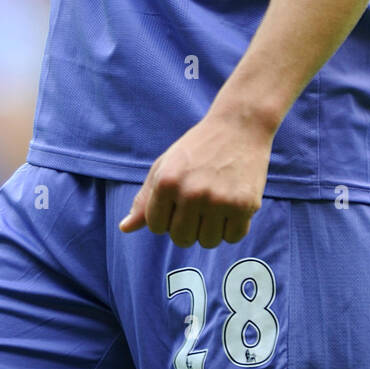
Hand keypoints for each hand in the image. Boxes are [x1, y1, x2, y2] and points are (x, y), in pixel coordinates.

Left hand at [118, 110, 273, 248]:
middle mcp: (192, 193)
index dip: (167, 216)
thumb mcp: (165, 166)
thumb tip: (125, 228)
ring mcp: (219, 200)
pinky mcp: (244, 204)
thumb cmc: (198, 147)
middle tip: (199, 202)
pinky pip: (233, 238)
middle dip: (188, 227)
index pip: (156, 226)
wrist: (240, 126)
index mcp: (167, 182)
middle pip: (181, 239)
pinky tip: (233, 205)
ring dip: (211, 229)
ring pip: (208, 242)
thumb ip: (145, 198)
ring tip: (216, 203)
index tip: (178, 199)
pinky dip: (232, 228)